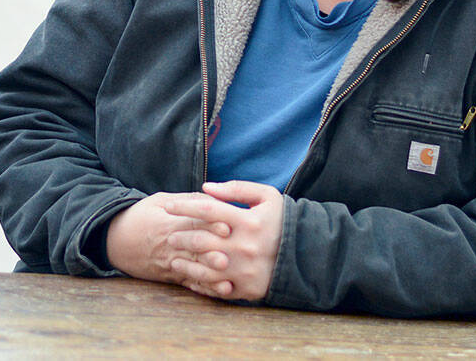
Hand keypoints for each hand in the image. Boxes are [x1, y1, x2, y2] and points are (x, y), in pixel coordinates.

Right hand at [105, 191, 231, 284]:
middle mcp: (170, 244)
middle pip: (194, 248)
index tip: (228, 225)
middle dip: (213, 251)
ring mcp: (170, 263)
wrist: (114, 241)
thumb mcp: (158, 200)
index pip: (191, 223)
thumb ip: (187, 199)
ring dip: (211, 272)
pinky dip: (206, 287)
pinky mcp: (171, 276)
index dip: (210, 224)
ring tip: (228, 275)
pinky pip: (190, 283)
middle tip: (231, 254)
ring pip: (194, 269)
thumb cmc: (140, 216)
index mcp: (168, 222)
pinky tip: (221, 289)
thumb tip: (214, 197)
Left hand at [163, 180, 282, 300]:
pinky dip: (201, 285)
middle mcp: (245, 246)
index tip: (168, 206)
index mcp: (248, 221)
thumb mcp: (266, 196)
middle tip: (169, 236)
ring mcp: (245, 269)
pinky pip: (217, 289)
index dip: (184, 207)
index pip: (208, 209)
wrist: (307, 254)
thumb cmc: (281, 220)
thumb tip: (206, 187)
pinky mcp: (248, 288)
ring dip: (185, 265)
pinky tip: (189, 280)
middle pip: (202, 241)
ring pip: (205, 268)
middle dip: (181, 238)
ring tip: (173, 260)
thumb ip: (236, 189)